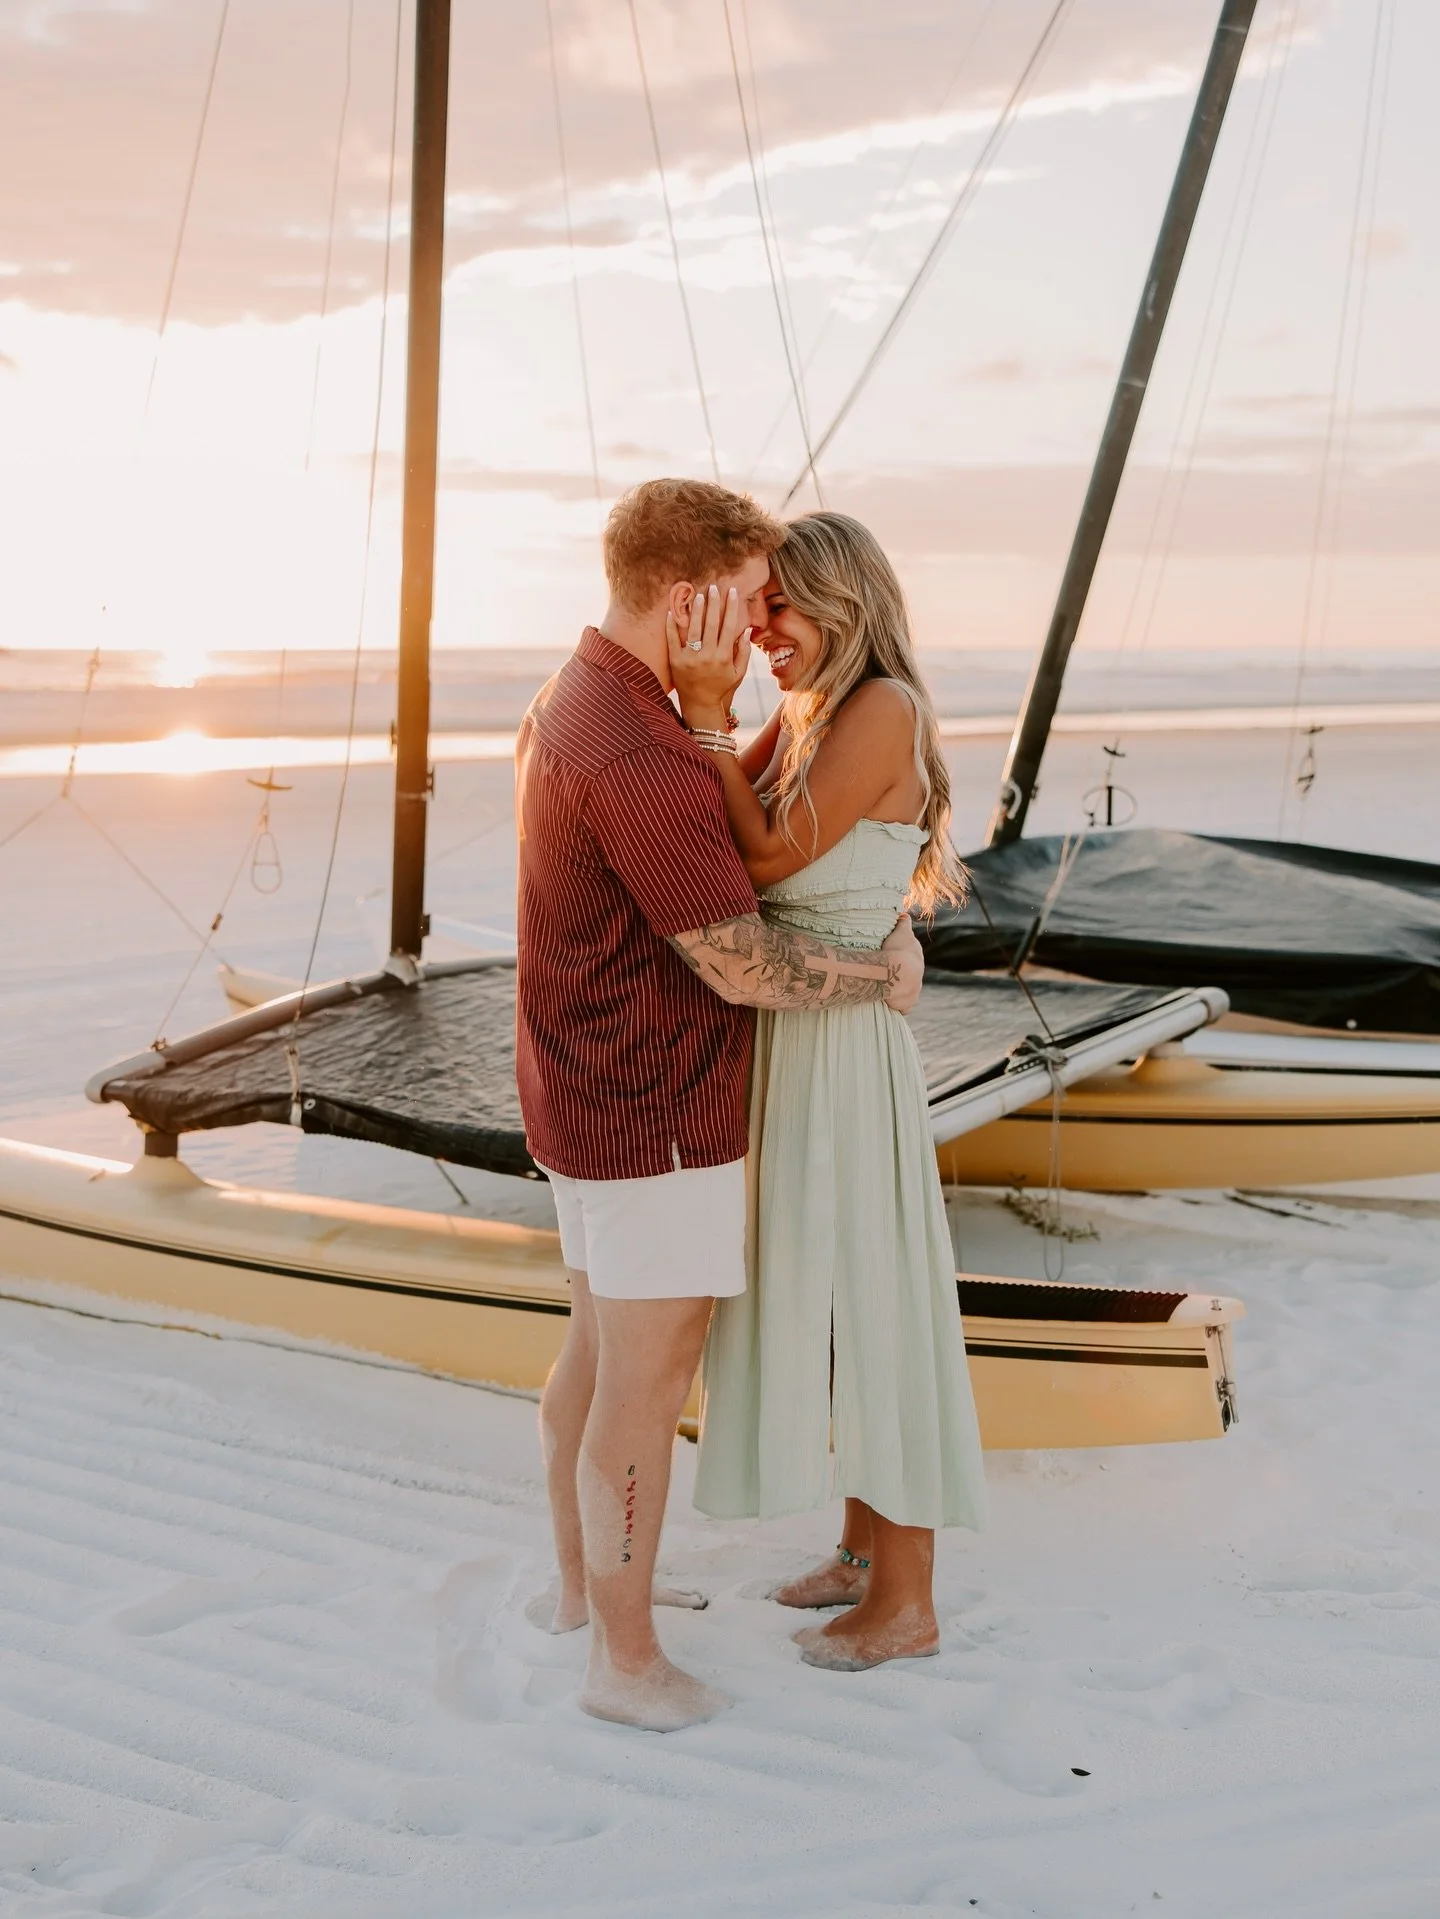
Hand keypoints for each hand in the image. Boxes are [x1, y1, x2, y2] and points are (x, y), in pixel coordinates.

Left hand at [668, 583, 749, 728]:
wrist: (699, 704)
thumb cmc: (721, 687)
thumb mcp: (738, 673)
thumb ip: (744, 652)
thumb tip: (747, 629)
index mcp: (724, 657)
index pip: (729, 626)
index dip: (731, 607)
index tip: (732, 592)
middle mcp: (708, 656)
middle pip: (712, 623)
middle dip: (713, 603)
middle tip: (713, 587)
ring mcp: (690, 658)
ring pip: (694, 628)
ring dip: (696, 609)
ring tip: (698, 594)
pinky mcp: (676, 660)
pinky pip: (673, 639)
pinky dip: (672, 624)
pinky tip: (673, 610)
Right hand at [881, 913, 923, 1014]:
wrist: (898, 973)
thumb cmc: (898, 950)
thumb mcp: (901, 932)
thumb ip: (903, 922)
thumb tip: (904, 913)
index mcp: (917, 959)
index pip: (912, 958)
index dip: (902, 957)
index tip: (892, 957)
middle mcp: (918, 976)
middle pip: (910, 976)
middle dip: (902, 975)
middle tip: (887, 973)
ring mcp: (914, 992)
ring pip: (907, 992)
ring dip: (900, 991)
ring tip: (886, 989)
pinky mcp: (906, 1005)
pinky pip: (903, 1007)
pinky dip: (898, 1006)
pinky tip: (889, 1004)